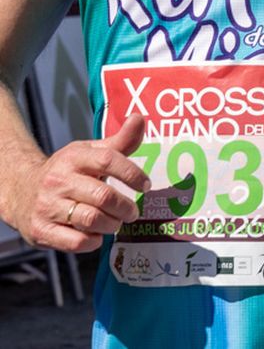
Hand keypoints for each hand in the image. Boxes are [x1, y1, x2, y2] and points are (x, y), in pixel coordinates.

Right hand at [6, 114, 149, 253]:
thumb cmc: (68, 171)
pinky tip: (97, 235)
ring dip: (112, 224)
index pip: (108, 160)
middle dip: (125, 207)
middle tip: (132, 212)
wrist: (21, 190)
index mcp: (73, 157)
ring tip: (116, 222)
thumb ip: (119, 141)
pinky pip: (76, 242)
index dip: (133, 174)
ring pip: (91, 220)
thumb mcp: (89, 152)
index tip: (146, 185)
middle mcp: (58, 180)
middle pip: (103, 196)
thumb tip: (139, 118)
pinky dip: (93, 241)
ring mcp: (47, 206)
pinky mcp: (40, 230)